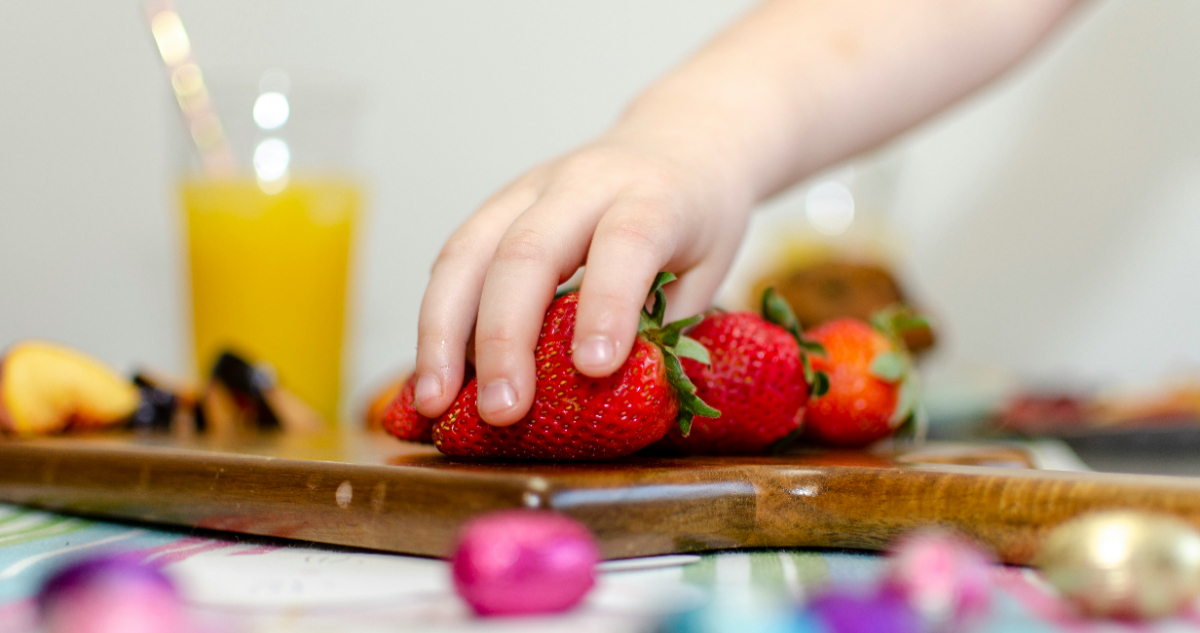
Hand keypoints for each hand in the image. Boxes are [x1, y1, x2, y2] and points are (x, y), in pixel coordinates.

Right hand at [412, 132, 751, 425]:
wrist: (678, 139)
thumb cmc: (697, 216)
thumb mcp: (708, 268)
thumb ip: (665, 326)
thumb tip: (613, 397)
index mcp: (653, 196)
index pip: (625, 243)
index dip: (607, 304)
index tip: (595, 368)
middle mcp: (583, 183)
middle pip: (528, 249)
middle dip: (505, 337)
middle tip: (501, 410)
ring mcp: (530, 189)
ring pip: (469, 250)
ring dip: (443, 332)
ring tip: (432, 401)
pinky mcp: (497, 205)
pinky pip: (455, 258)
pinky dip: (439, 318)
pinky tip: (433, 370)